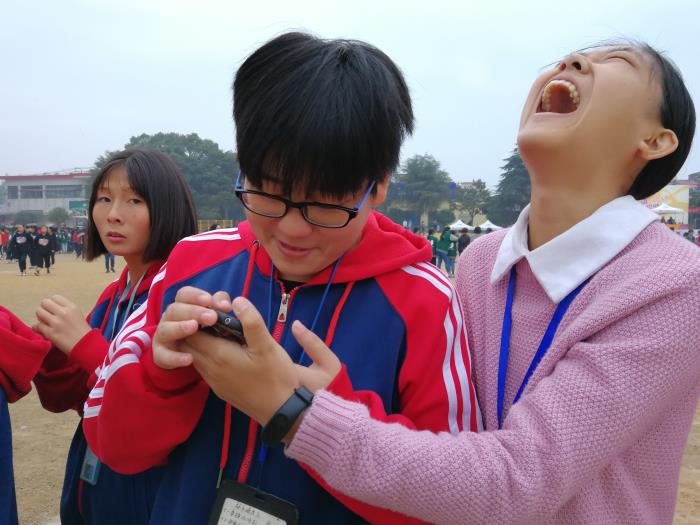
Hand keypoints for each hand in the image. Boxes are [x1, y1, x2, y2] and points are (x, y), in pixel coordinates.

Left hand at [34, 295, 90, 353]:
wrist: (86, 346)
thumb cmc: (82, 332)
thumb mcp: (78, 315)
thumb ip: (66, 309)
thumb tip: (50, 308)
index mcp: (72, 307)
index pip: (55, 297)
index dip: (52, 304)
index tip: (53, 310)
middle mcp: (64, 312)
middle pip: (45, 302)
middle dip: (44, 309)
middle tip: (47, 316)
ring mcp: (57, 323)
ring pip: (39, 312)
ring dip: (40, 318)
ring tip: (45, 323)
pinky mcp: (51, 333)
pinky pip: (37, 326)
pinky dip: (38, 328)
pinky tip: (43, 331)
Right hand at [152, 286, 224, 368]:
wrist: (191, 355)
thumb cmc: (205, 329)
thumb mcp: (213, 315)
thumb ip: (219, 305)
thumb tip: (226, 306)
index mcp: (182, 305)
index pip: (184, 294)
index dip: (195, 295)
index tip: (209, 300)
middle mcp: (170, 318)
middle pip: (175, 309)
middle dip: (193, 311)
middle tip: (212, 317)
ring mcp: (163, 336)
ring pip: (166, 329)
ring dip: (179, 328)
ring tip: (194, 328)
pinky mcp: (161, 354)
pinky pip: (163, 356)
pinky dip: (175, 357)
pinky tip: (189, 359)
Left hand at [182, 296, 341, 426]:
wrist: (282, 412)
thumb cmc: (276, 377)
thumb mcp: (267, 346)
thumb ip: (251, 321)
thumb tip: (237, 300)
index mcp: (218, 355)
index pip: (191, 330)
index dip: (199, 315)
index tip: (217, 308)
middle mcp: (209, 369)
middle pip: (188, 342)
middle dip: (198, 325)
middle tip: (219, 315)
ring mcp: (213, 381)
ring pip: (195, 355)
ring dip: (202, 340)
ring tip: (223, 329)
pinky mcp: (219, 388)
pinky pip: (204, 366)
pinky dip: (208, 353)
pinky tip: (227, 347)